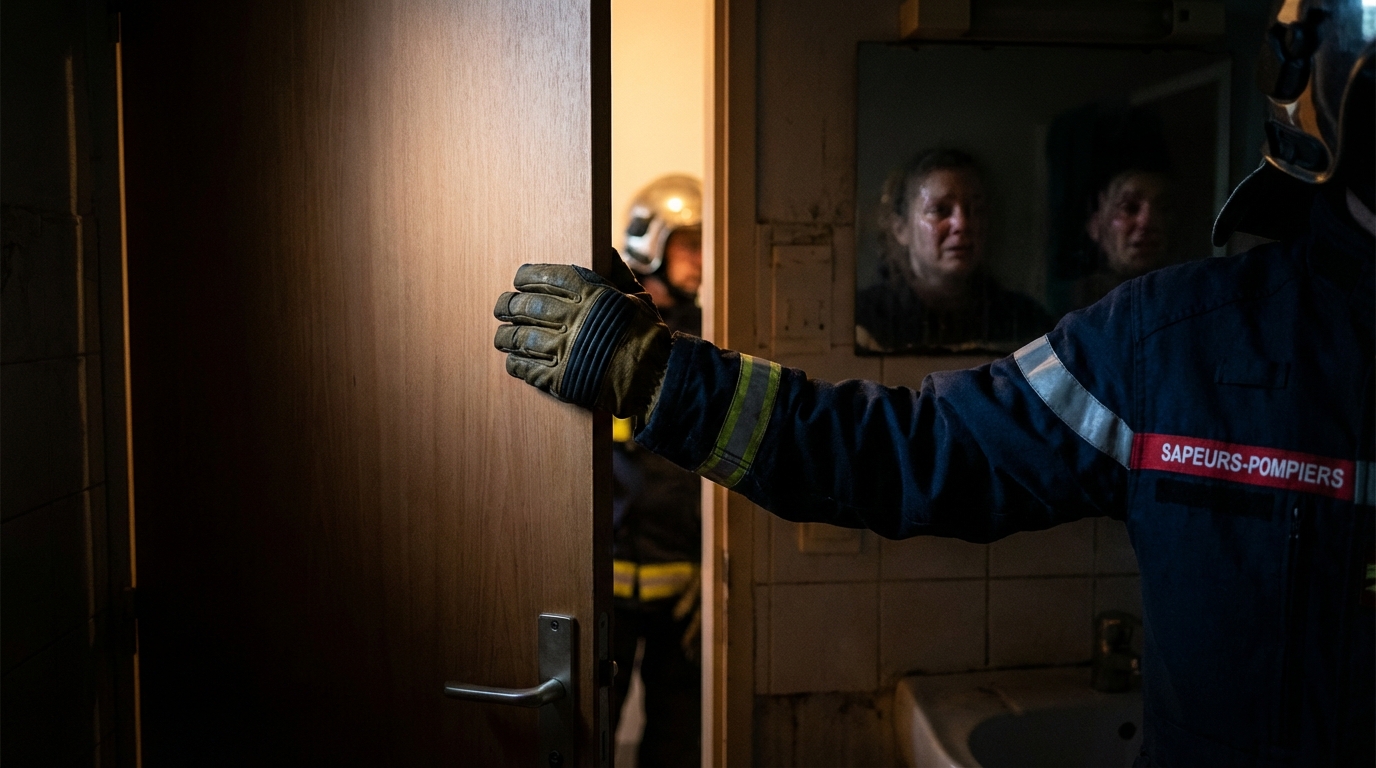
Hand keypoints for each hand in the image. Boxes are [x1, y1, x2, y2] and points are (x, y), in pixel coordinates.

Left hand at [493, 257, 671, 418]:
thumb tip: (608, 251)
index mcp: (589, 293)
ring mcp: (564, 349)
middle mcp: (572, 318)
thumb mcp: (637, 296)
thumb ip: (618, 273)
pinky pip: (525, 368)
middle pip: (524, 306)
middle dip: (508, 306)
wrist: (655, 377)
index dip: (526, 277)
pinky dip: (515, 363)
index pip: (544, 277)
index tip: (519, 281)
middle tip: (502, 307)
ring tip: (501, 337)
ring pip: (518, 338)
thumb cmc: (648, 334)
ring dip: (505, 337)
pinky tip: (513, 361)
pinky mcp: (560, 378)